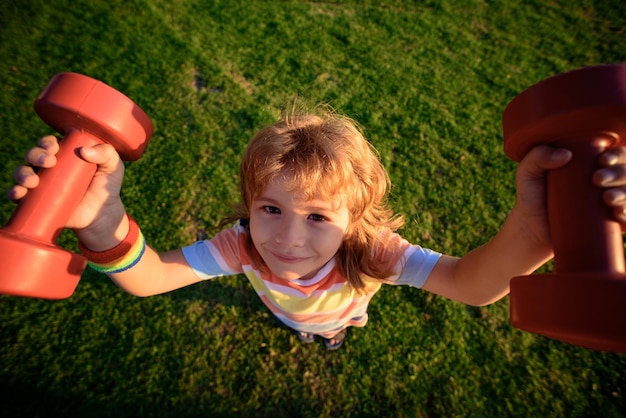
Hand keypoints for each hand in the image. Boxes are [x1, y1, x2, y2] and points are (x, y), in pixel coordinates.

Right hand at [7, 135, 127, 248]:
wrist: (102, 214)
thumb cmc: (107, 186)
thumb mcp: (113, 166)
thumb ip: (107, 153)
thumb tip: (84, 151)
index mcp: (65, 154)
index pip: (49, 143)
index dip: (47, 143)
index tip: (54, 148)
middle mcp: (49, 167)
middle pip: (33, 155)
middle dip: (36, 155)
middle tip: (49, 162)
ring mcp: (42, 184)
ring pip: (22, 172)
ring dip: (22, 173)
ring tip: (33, 181)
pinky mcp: (37, 201)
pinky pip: (18, 194)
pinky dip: (14, 192)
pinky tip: (19, 193)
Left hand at [513, 145, 625, 247]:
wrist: (532, 229)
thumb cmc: (532, 197)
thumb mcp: (527, 173)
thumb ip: (536, 157)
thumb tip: (565, 155)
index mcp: (592, 165)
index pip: (616, 155)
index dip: (617, 155)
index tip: (602, 160)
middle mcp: (606, 183)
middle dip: (619, 173)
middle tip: (597, 179)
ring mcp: (609, 204)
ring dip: (625, 193)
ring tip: (607, 198)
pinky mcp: (609, 224)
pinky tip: (619, 214)